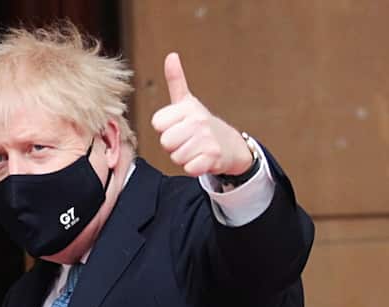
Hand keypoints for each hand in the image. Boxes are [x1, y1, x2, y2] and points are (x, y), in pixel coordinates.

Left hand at [150, 52, 253, 177]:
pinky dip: (194, 167)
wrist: (230, 144)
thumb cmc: (201, 123)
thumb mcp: (187, 101)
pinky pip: (189, 168)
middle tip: (187, 139)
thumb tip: (171, 56)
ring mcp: (206, 139)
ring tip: (195, 148)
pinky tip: (202, 159)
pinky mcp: (212, 157)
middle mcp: (198, 121)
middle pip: (165, 142)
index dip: (165, 128)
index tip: (178, 125)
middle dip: (173, 145)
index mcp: (187, 107)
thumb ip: (176, 81)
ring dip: (184, 157)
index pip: (157, 124)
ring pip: (176, 156)